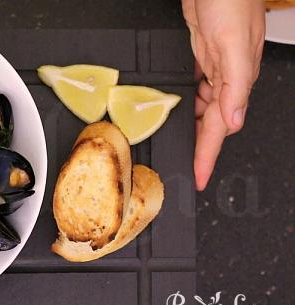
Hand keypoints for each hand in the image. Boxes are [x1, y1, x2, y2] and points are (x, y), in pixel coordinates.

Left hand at [182, 0, 264, 190]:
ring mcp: (214, 66)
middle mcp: (227, 77)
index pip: (220, 129)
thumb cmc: (231, 0)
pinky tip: (177, 105)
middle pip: (210, 123)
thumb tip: (233, 119)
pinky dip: (186, 101)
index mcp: (237, 80)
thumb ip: (235, 85)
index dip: (208, 155)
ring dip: (191, 125)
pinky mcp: (201, 54)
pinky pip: (195, 87)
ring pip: (203, 106)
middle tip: (184, 165)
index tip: (199, 177)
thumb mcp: (234, 45)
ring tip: (177, 142)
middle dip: (199, 146)